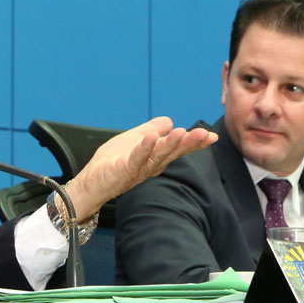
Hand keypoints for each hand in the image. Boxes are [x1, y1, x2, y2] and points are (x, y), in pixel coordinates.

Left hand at [64, 117, 216, 218]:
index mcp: (156, 157)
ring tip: (181, 132)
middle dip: (189, 143)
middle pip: (173, 153)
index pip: (179, 148)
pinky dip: (143, 148)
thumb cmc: (113, 162)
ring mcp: (138, 168)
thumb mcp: (135, 140)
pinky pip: (135, 159)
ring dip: (169, 144)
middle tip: (205, 134)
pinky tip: (150, 138)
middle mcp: (151, 165)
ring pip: (157, 156)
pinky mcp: (123, 170)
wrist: (91, 182)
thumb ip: (152, 130)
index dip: (194, 143)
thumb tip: (170, 121)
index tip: (211, 135)